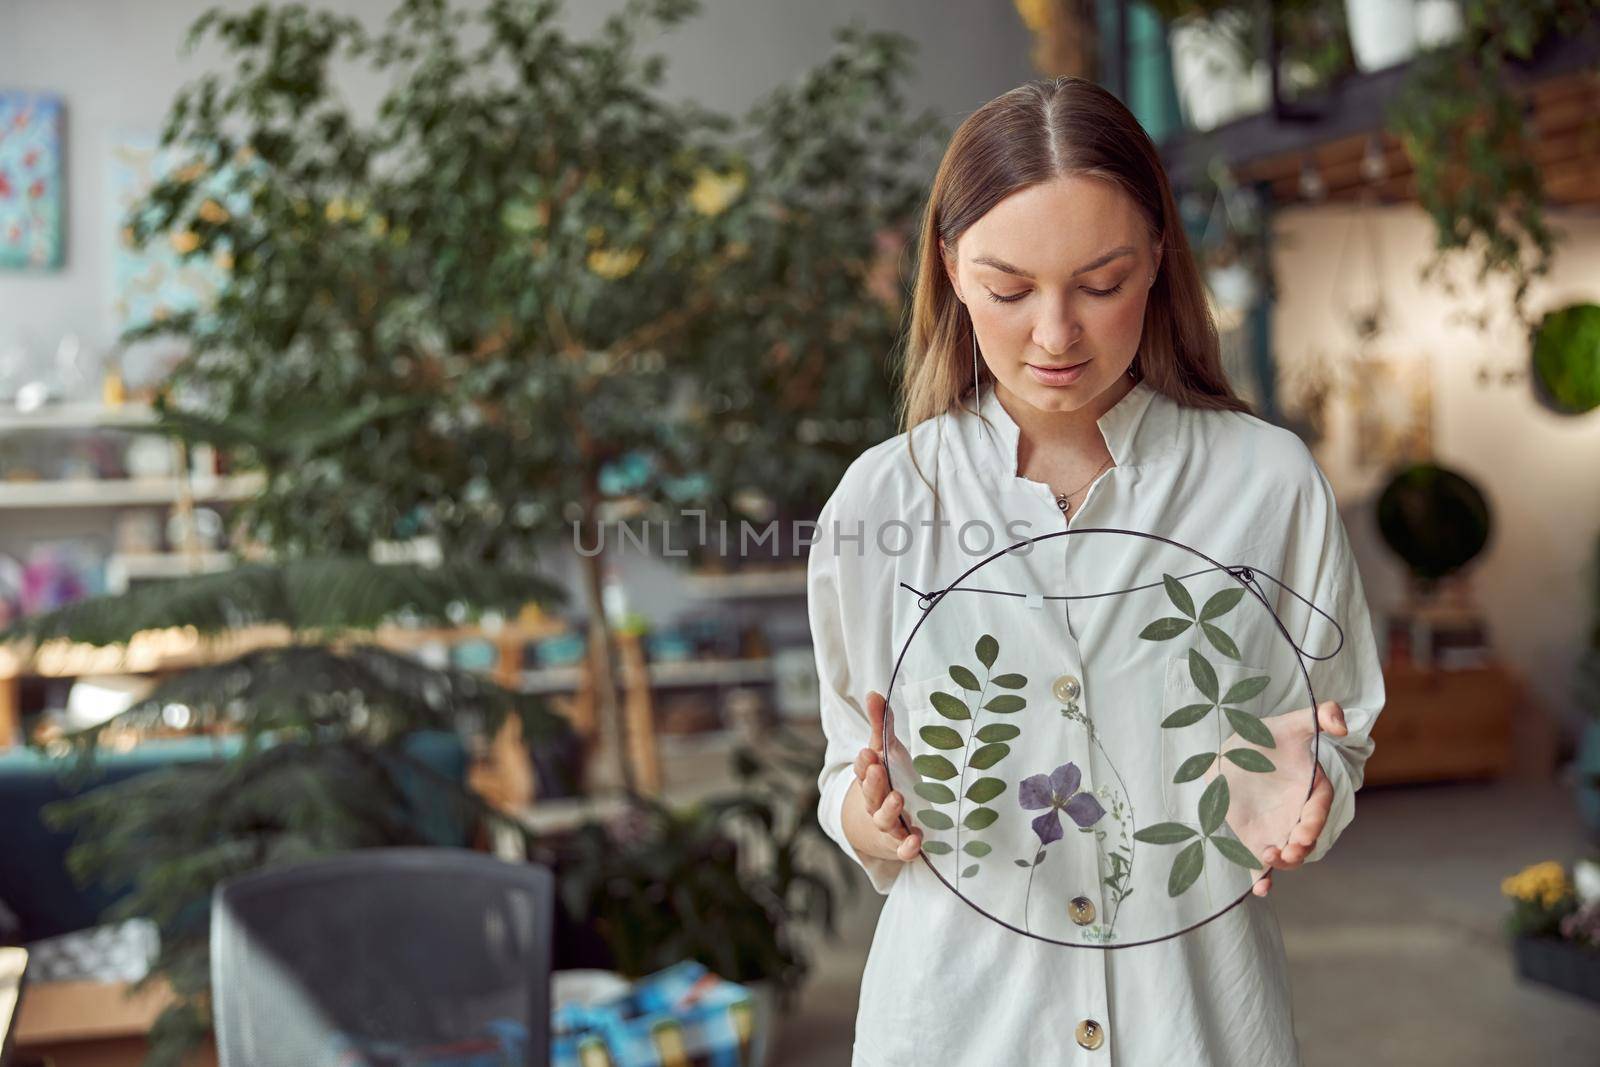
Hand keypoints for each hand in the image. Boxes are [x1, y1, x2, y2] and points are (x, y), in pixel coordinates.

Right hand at [842, 690, 922, 862]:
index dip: (864, 762)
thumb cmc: (886, 781)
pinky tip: (916, 841)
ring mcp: (886, 825)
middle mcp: (874, 802)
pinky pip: (902, 849)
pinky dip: (907, 847)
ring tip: (897, 799)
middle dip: (872, 782)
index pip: (862, 769)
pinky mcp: (900, 844)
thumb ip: (880, 724)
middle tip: (877, 769)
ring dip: (888, 810)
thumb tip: (874, 692)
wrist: (879, 827)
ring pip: (883, 819)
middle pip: (869, 793)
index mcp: (870, 778)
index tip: (869, 752)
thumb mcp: (884, 752)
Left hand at [1208, 700, 1347, 896]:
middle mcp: (1298, 813)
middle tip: (1287, 850)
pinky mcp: (1255, 838)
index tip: (1301, 833)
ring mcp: (1278, 828)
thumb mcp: (1289, 722)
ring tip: (1268, 858)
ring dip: (1283, 863)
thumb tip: (1341, 725)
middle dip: (1299, 849)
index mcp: (1311, 789)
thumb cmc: (1266, 737)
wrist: (1231, 752)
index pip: (1318, 809)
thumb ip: (1317, 717)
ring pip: (1288, 855)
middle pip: (1306, 839)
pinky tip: (1259, 888)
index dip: (1312, 823)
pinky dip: (1262, 878)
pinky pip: (1261, 864)